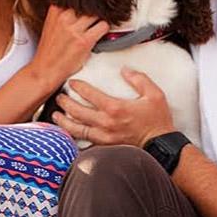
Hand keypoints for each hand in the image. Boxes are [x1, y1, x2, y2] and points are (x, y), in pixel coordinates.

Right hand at [30, 5, 109, 94]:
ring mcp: (74, 29)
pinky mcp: (84, 41)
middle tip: (97, 15)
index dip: (86, 0)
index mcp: (56, 10)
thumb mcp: (52, 25)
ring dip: (100, 19)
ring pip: (97, 14)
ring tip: (99, 24)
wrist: (45, 70)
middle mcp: (64, 17)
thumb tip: (81, 7)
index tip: (91, 2)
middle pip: (88, 4)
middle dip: (94, 9)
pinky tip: (102, 32)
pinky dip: (105, 28)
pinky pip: (103, 26)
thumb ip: (64, 14)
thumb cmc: (50, 51)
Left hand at [51, 68, 174, 146]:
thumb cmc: (157, 121)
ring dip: (64, 121)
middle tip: (59, 97)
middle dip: (65, 102)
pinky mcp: (105, 146)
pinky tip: (68, 132)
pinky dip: (74, 136)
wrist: (160, 145)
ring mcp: (104, 136)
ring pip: (77, 129)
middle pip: (78, 111)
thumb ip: (139, 79)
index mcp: (115, 108)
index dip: (78, 86)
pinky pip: (84, 141)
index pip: (89, 94)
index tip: (72, 82)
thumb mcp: (154, 95)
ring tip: (56, 115)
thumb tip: (125, 70)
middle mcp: (106, 123)